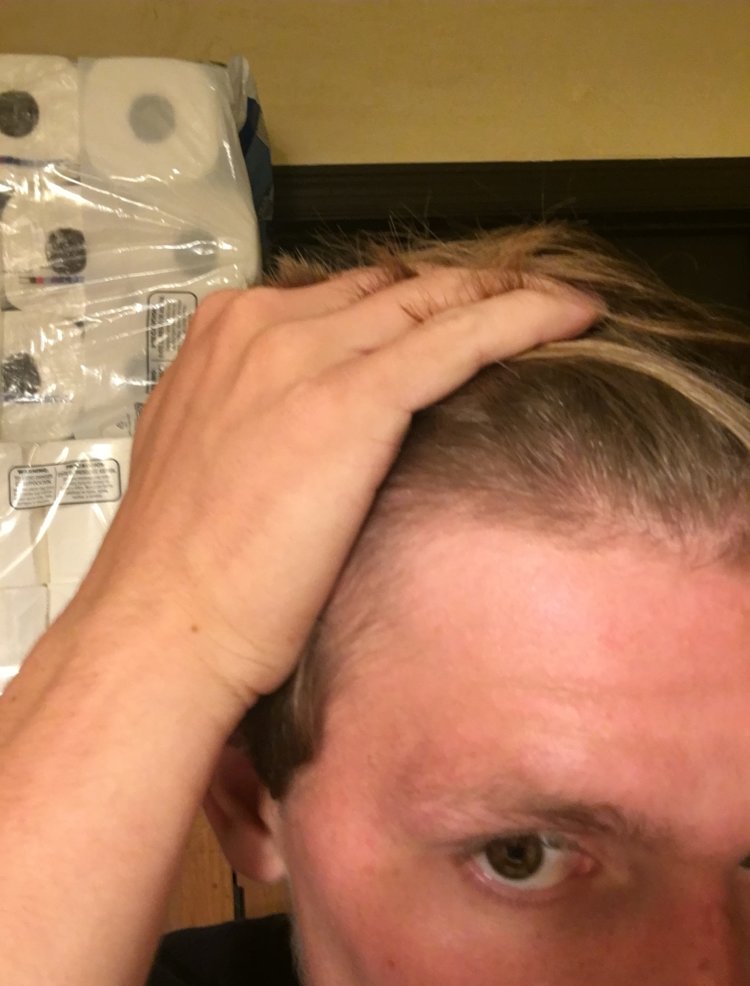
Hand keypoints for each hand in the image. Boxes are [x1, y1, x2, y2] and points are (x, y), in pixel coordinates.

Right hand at [77, 268, 598, 710]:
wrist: (163, 621)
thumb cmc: (184, 563)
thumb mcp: (207, 454)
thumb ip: (250, 409)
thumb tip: (301, 411)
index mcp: (226, 334)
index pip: (344, 296)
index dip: (408, 306)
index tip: (453, 321)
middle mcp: (265, 326)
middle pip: (393, 289)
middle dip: (461, 294)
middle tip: (523, 306)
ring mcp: (308, 356)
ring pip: (434, 301)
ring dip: (503, 296)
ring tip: (558, 305)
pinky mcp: (355, 400)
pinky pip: (461, 337)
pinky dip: (524, 317)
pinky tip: (573, 313)